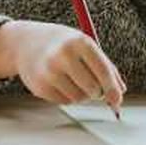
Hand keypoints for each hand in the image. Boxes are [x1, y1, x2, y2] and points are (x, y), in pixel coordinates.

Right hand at [0, 21, 124, 110]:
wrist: (25, 43)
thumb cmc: (62, 44)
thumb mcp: (85, 45)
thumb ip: (105, 67)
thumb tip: (120, 93)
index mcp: (80, 42)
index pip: (102, 70)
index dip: (112, 88)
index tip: (117, 101)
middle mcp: (63, 56)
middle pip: (92, 89)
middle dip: (97, 92)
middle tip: (94, 87)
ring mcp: (49, 72)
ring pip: (79, 98)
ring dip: (82, 95)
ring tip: (73, 79)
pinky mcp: (40, 87)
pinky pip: (64, 102)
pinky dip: (67, 96)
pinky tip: (59, 82)